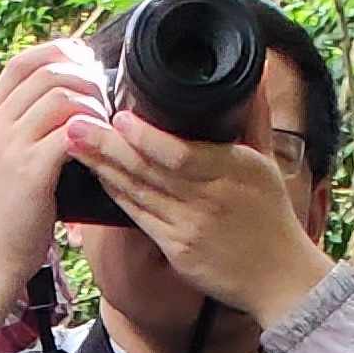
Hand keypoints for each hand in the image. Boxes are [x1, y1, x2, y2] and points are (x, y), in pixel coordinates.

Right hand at [0, 39, 108, 328]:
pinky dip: (92, 133)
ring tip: (103, 125)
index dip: (58, 53)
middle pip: (47, 72)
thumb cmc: (9, 214)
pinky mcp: (30, 172)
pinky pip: (70, 132)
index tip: (86, 65)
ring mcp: (10, 147)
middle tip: (103, 100)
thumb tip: (71, 97)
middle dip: (85, 79)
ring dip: (92, 105)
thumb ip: (29, 128)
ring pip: (61, 96)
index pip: (23, 62)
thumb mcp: (8, 160)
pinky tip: (101, 148)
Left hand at [58, 111, 332, 326]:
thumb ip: (255, 119)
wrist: (279, 277)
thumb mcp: (268, 164)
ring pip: (138, 192)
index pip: (182, 154)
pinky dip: (117, 195)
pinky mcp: (177, 250)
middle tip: (75, 125)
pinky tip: (98, 176)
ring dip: (103, 168)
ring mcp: (190, 227)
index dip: (147, 138)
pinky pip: (139, 217)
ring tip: (74, 144)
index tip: (120, 117)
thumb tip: (258, 75)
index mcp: (234, 171)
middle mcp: (210, 198)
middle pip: (150, 170)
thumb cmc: (272, 216)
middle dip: (108, 147)